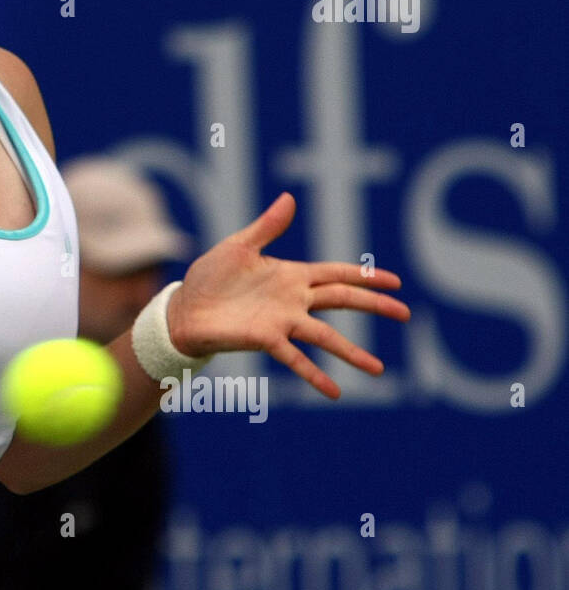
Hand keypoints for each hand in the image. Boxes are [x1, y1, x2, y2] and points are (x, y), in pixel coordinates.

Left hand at [165, 192, 409, 398]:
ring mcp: (283, 321)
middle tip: (405, 314)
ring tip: (379, 369)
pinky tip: (335, 391)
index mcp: (290, 275)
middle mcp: (293, 300)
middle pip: (341, 300)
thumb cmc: (209, 277)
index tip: (395, 281)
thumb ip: (266, 226)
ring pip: (326, 335)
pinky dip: (315, 374)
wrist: (184, 309)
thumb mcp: (238, 246)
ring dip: (352, 352)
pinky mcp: (267, 339)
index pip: (336, 273)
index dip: (365, 276)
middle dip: (374, 306)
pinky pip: (295, 359)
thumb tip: (289, 198)